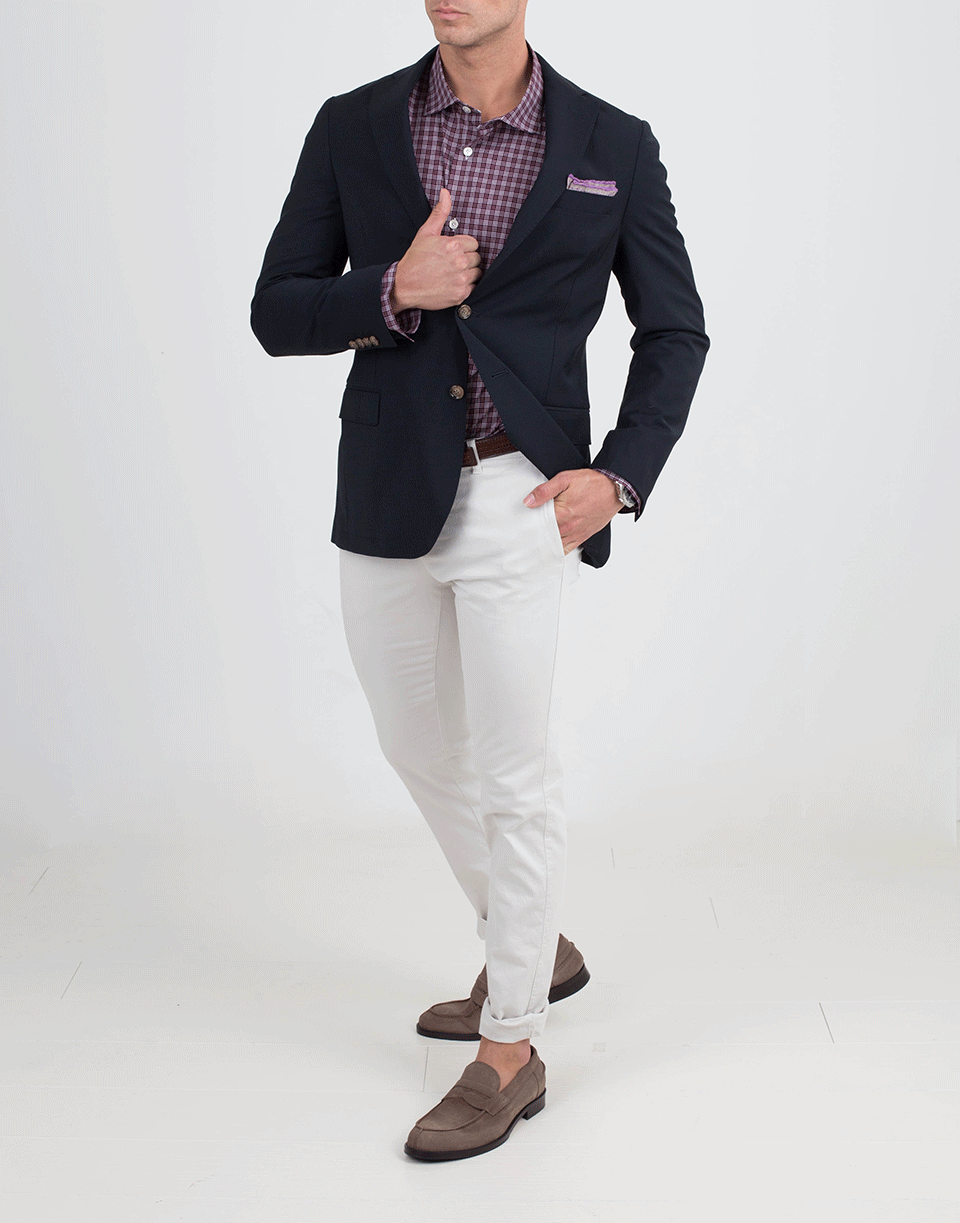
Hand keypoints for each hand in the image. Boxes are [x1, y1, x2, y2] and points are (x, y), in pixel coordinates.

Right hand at [392, 188, 481, 311]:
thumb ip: (440, 213)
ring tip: (454, 273)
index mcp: (453, 245)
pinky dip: (466, 286)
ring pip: (477, 273)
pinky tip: (454, 283)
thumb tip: (445, 193)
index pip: (474, 243)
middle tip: (452, 263)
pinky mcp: (461, 294)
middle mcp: (459, 262)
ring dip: (469, 273)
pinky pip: (474, 288)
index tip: (455, 252)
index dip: (465, 247)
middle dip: (467, 259)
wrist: (404, 286)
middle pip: (477, 258)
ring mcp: (461, 279)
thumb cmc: (414, 260)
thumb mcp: (426, 233)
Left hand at [523, 469, 621, 553]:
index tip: (519, 526)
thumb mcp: (565, 479)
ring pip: (554, 546)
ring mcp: (575, 534)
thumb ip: (544, 491)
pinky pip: (566, 550)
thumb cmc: (592, 483)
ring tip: (532, 543)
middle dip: (533, 536)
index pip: (537, 524)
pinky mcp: (582, 537)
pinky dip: (557, 551)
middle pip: (544, 537)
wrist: (614, 489)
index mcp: (561, 513)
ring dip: (543, 545)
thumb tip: (528, 501)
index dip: (527, 525)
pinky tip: (549, 549)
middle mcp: (568, 527)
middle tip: (521, 537)